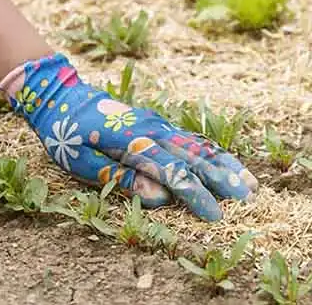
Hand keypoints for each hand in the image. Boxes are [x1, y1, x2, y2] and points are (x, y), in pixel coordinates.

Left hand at [0, 53, 257, 220]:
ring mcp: (158, 124)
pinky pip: (192, 137)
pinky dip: (213, 151)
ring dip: (225, 163)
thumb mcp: (83, 163)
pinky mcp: (159, 122)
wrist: (62, 97)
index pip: (174, 173)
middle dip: (223, 177)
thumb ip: (123, 178)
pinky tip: (226, 162)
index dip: (196, 195)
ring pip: (199, 144)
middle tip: (248, 197)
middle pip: (195, 156)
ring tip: (249, 181)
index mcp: (134, 143)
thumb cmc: (67, 135)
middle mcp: (153, 130)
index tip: (215, 215)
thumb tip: (159, 198)